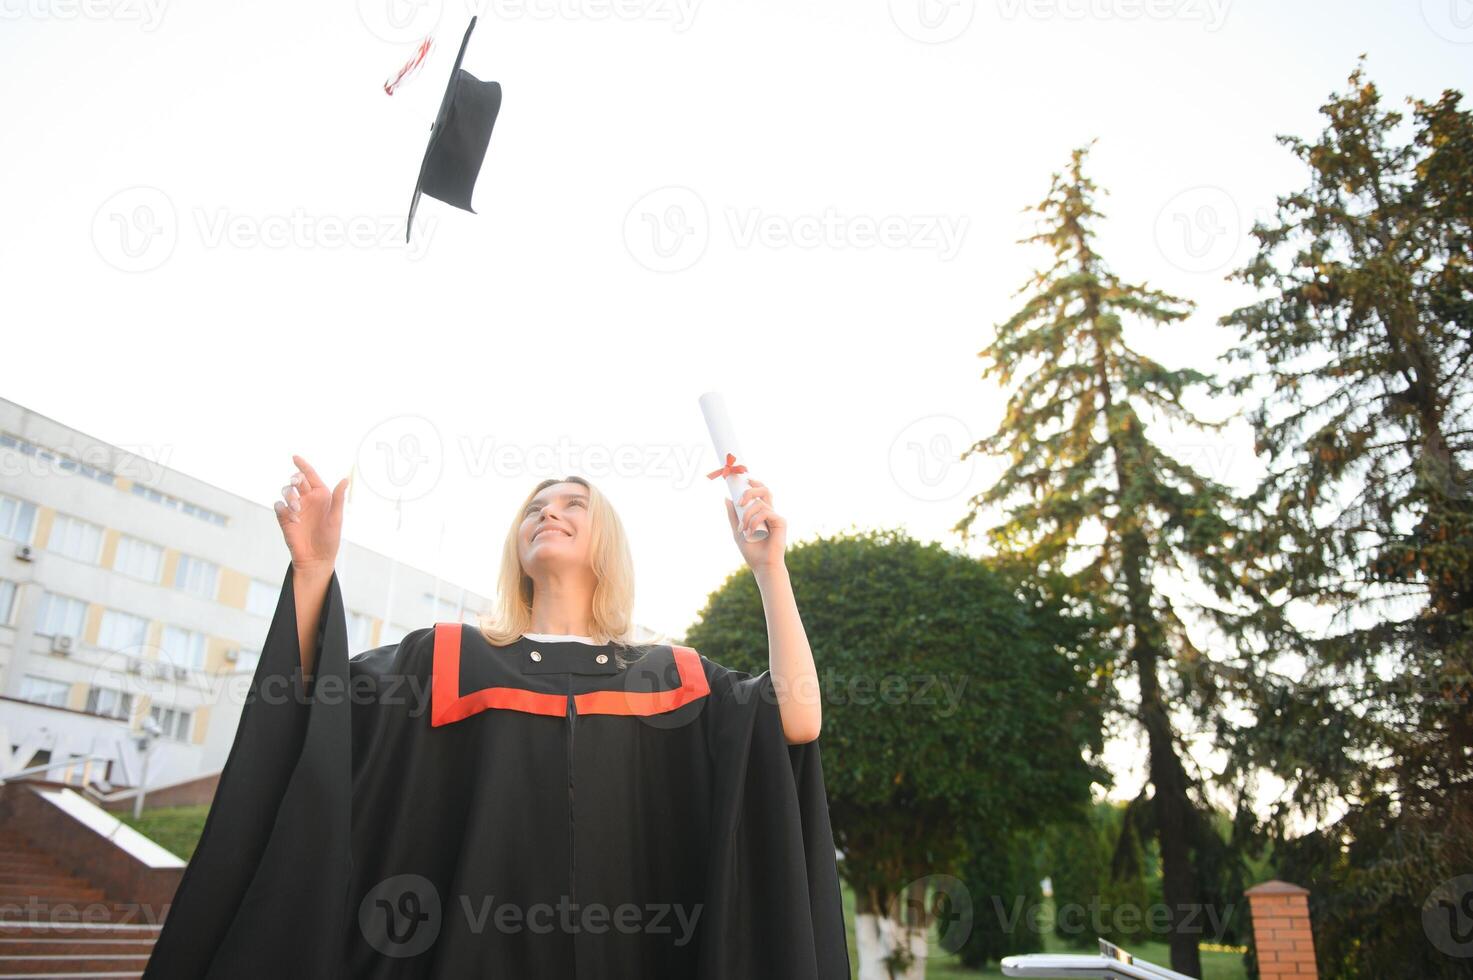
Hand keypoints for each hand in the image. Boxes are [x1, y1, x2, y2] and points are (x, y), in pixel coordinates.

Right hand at [274, 454, 348, 576]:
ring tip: (297, 509)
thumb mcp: (336, 518)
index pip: (310, 476)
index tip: (295, 457)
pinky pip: (278, 505)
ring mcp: (295, 508)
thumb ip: (338, 498)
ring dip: (290, 495)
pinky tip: (293, 519)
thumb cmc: (330, 539)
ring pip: (286, 491)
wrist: (316, 558)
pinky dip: (283, 508)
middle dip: (295, 479)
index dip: (303, 465)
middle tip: (296, 484)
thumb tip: (346, 479)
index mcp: (321, 496)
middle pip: (296, 481)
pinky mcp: (284, 518)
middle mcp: (307, 499)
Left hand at [724, 478, 786, 572]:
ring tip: (743, 529)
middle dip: (750, 491)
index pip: (759, 492)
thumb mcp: (737, 531)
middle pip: (764, 490)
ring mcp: (776, 516)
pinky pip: (765, 512)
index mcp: (761, 512)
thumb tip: (726, 498)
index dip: (753, 484)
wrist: (762, 566)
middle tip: (739, 502)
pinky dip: (754, 521)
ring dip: (747, 515)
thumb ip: (733, 515)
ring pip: (760, 503)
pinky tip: (750, 532)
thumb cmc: (752, 551)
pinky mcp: (781, 521)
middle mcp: (770, 512)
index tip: (743, 480)